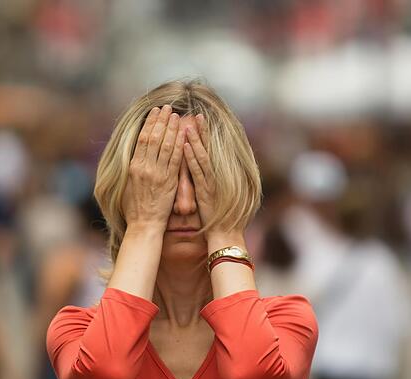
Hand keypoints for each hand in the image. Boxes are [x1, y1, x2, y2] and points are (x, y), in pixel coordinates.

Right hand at [122, 104, 184, 231]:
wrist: (143, 225)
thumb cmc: (135, 208)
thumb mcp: (127, 184)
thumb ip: (133, 167)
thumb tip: (135, 154)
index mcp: (133, 166)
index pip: (141, 138)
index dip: (149, 123)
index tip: (155, 112)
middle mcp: (143, 167)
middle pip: (153, 137)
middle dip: (161, 120)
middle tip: (167, 107)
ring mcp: (156, 173)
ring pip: (164, 145)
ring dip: (171, 128)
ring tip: (176, 115)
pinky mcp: (169, 181)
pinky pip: (175, 159)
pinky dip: (179, 144)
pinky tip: (184, 134)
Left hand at [184, 114, 217, 228]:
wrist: (225, 233)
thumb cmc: (221, 216)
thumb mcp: (219, 195)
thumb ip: (215, 181)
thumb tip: (214, 169)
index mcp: (219, 176)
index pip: (212, 151)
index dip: (206, 135)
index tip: (200, 120)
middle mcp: (217, 176)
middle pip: (209, 148)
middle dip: (202, 131)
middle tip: (196, 114)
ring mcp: (212, 181)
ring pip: (203, 155)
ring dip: (195, 139)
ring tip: (187, 124)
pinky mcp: (206, 190)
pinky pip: (197, 170)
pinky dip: (191, 157)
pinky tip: (185, 145)